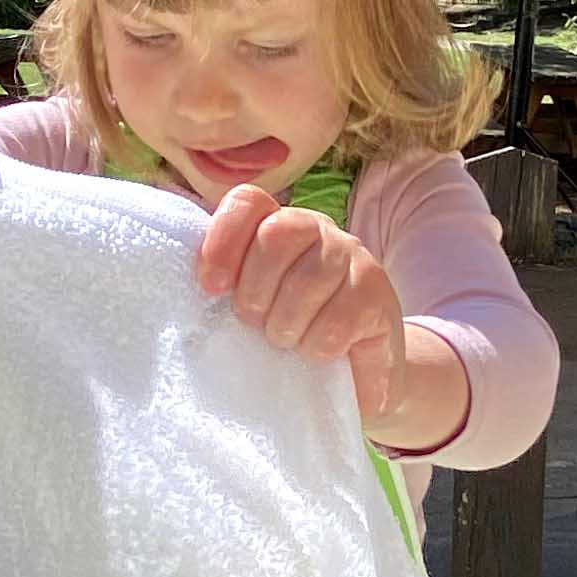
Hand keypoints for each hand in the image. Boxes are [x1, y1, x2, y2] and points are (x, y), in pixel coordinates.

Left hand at [197, 185, 416, 418]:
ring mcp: (353, 257)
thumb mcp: (257, 305)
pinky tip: (319, 353)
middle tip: (256, 324)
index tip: (211, 288)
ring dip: (285, 327)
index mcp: (279, 225)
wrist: (360, 375)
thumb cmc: (295, 332)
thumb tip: (197, 285)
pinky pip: (336, 321)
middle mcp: (318, 229)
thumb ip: (229, 285)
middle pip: (274, 237)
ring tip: (288, 341)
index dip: (222, 241)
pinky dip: (317, 348)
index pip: (247, 202)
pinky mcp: (378, 294)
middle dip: (254, 293)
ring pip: (305, 281)